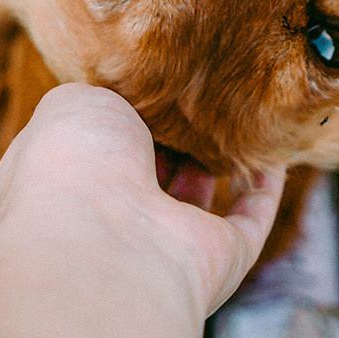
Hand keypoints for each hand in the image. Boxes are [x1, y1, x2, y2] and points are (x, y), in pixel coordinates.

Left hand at [0, 84, 283, 316]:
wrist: (103, 237)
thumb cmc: (75, 163)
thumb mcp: (73, 104)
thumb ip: (102, 97)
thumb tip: (132, 99)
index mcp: (66, 185)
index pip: (94, 149)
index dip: (116, 115)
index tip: (145, 79)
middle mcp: (112, 220)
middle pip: (148, 172)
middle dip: (170, 135)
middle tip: (194, 91)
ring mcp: (164, 243)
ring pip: (195, 197)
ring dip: (216, 159)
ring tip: (233, 111)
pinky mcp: (218, 258)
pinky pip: (249, 219)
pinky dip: (264, 188)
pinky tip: (272, 151)